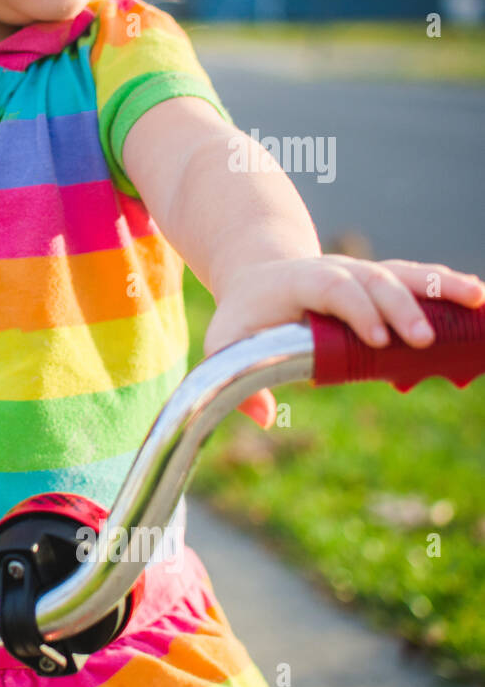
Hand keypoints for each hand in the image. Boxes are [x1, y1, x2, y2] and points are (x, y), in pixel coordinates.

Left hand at [204, 256, 484, 427]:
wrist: (260, 278)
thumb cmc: (245, 317)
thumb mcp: (226, 342)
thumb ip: (235, 376)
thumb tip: (263, 417)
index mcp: (300, 280)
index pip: (333, 288)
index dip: (357, 310)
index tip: (378, 340)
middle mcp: (337, 269)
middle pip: (374, 280)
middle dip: (401, 308)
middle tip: (423, 341)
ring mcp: (362, 273)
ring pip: (403, 273)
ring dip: (439, 287)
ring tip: (476, 302)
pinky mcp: (382, 281)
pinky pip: (417, 280)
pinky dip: (447, 288)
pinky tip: (478, 303)